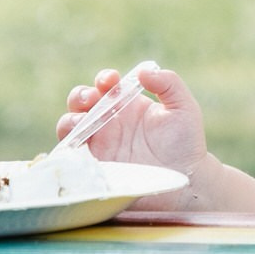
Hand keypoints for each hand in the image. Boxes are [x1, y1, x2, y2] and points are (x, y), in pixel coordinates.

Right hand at [56, 66, 212, 198]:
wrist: (185, 181)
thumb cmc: (186, 144)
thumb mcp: (183, 108)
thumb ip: (168, 84)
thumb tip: (144, 71)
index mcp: (127, 105)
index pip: (106, 85)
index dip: (104, 79)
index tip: (110, 81)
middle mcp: (109, 123)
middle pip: (80, 103)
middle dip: (80, 96)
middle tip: (91, 99)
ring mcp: (100, 145)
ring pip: (70, 127)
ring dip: (70, 120)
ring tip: (82, 123)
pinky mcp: (95, 168)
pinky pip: (72, 157)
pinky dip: (68, 149)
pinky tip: (78, 146)